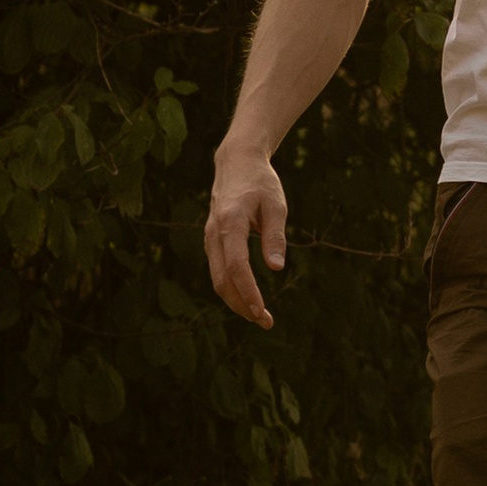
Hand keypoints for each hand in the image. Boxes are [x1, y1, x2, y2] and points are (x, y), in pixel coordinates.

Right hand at [206, 151, 286, 328]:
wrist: (236, 164)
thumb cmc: (261, 184)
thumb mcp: (276, 205)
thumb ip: (275, 236)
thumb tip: (277, 268)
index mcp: (231, 221)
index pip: (237, 265)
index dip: (248, 291)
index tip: (261, 310)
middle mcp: (214, 233)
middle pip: (223, 278)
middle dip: (242, 304)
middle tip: (265, 321)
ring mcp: (210, 238)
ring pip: (217, 278)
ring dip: (236, 300)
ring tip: (259, 316)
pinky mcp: (212, 241)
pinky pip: (218, 270)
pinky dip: (231, 288)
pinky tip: (247, 299)